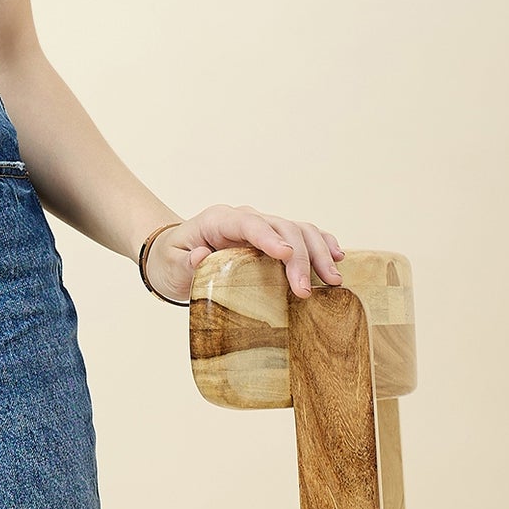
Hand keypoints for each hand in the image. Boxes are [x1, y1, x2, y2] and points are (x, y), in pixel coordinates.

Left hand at [146, 204, 344, 302]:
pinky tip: (337, 257)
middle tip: (306, 291)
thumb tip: (202, 256)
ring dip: (318, 252)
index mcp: (219, 220)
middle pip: (281, 227)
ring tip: (333, 280)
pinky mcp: (273, 239)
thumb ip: (185, 263)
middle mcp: (245, 218)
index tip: (287, 254)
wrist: (175, 256)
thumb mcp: (171, 266)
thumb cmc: (172, 261)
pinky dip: (322, 243)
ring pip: (299, 228)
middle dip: (300, 256)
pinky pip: (304, 235)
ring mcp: (262, 226)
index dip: (269, 237)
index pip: (248, 223)